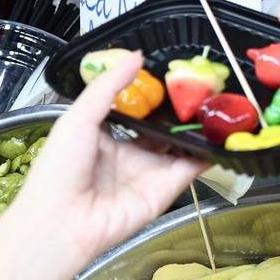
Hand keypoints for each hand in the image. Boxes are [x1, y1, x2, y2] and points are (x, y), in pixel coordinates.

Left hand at [10, 53, 203, 263]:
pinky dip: (208, 152)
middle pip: (161, 128)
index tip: (171, 73)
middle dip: (180, 110)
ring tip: (218, 103)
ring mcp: (149, 173)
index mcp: (104, 137)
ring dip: (197, 129)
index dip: (153, 94)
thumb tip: (136, 56)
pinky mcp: (165, 189)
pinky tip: (221, 133)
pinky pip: (191, 167)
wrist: (61, 222)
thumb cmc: (58, 171)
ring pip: (180, 146)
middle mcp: (129, 155)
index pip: (135, 111)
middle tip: (202, 86)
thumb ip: (108, 87)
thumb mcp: (78, 118)